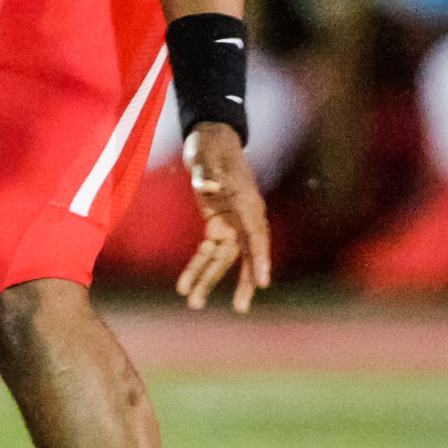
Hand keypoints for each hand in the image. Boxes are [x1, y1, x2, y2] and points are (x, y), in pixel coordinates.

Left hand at [177, 121, 270, 312]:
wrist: (209, 139)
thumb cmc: (209, 147)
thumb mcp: (205, 157)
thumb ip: (206, 174)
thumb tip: (210, 190)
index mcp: (247, 202)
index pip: (257, 235)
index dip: (261, 259)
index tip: (263, 282)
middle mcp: (244, 216)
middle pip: (245, 254)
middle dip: (242, 282)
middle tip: (240, 309)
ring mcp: (232, 221)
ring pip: (223, 258)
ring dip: (208, 280)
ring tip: (193, 302)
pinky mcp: (217, 223)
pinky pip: (209, 251)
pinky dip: (197, 267)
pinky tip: (184, 284)